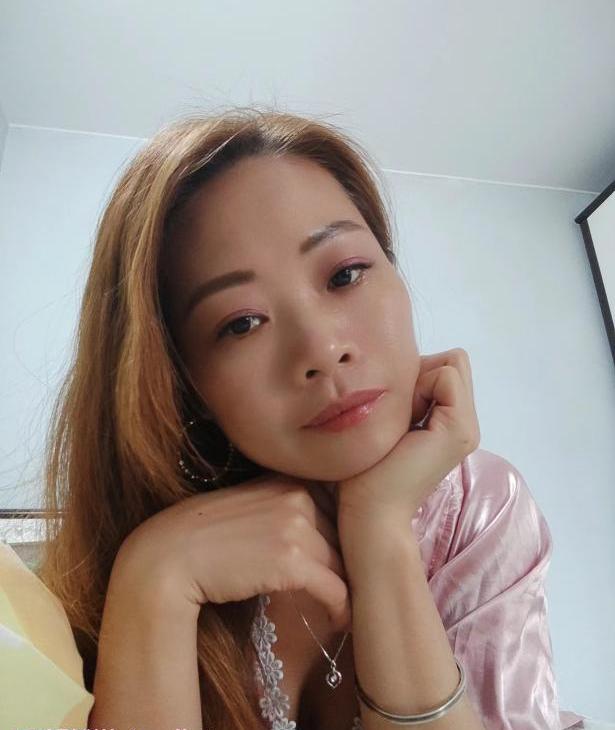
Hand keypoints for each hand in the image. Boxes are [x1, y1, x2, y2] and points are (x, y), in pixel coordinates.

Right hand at [115, 473, 351, 631]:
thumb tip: (314, 532)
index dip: (340, 538)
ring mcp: (295, 526)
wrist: (167, 557)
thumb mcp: (247, 508)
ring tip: (346, 607)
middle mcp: (296, 496)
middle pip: (340, 536)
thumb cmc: (203, 538)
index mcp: (286, 481)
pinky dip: (341, 608)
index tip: (344, 561)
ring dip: (345, 587)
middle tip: (352, 588)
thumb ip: (279, 508)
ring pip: (340, 563)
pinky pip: (334, 588)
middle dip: (346, 563)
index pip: (333, 510)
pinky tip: (339, 620)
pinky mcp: (292, 561)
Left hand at [336, 348, 480, 527]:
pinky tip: (404, 423)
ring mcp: (467, 428)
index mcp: (451, 423)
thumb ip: (405, 394)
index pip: (448, 365)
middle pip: (455, 360)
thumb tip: (401, 362)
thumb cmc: (364, 470)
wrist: (369, 512)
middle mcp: (466, 424)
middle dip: (422, 373)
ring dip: (419, 380)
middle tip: (398, 412)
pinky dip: (420, 386)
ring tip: (400, 420)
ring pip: (453, 363)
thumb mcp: (387, 420)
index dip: (417, 374)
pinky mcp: (459, 429)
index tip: (393, 409)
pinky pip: (447, 375)